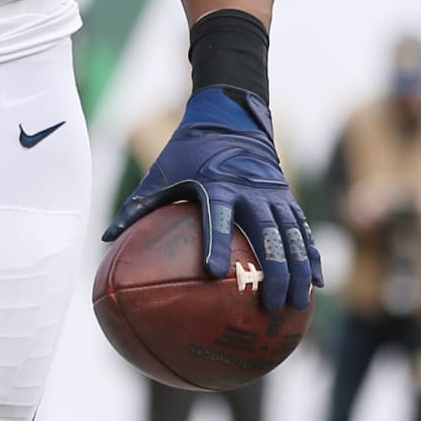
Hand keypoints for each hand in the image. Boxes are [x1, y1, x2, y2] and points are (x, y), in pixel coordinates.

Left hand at [104, 88, 320, 310]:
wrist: (230, 117)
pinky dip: (311, 254)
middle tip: (269, 304)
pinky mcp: (287, 196)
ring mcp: (273, 192)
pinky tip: (316, 283)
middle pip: (265, 232)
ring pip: (291, 234)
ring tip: (297, 304)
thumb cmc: (188, 151)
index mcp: (216, 184)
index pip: (216, 217)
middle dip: (271, 268)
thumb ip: (137, 206)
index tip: (216, 273)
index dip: (216, 242)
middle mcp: (249, 189)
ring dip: (297, 269)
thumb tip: (104, 238)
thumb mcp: (161, 173)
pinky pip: (302, 228)